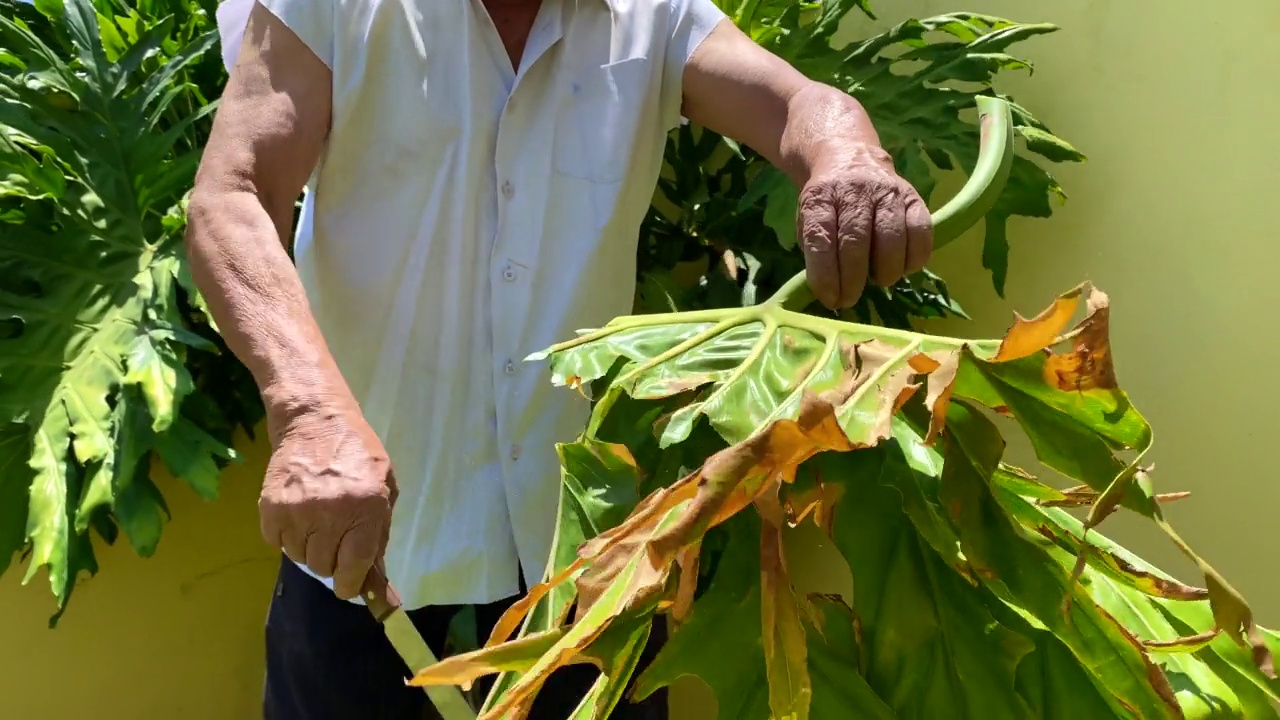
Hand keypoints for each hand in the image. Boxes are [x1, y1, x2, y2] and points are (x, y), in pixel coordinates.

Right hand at [259, 395, 397, 599]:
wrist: (314, 419)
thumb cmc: (358, 453)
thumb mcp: (385, 488)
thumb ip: (380, 534)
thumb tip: (376, 580)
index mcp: (366, 507)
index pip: (354, 565)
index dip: (351, 583)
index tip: (349, 585)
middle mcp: (331, 512)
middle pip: (323, 566)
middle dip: (331, 561)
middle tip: (335, 538)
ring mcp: (297, 510)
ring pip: (299, 558)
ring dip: (309, 548)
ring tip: (317, 521)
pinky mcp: (270, 507)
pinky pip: (277, 543)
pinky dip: (287, 536)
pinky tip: (299, 514)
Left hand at [797, 145, 931, 309]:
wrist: (851, 158)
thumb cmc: (828, 202)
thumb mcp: (807, 219)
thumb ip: (815, 250)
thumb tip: (828, 290)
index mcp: (821, 196)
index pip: (821, 237)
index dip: (825, 274)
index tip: (829, 299)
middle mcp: (855, 191)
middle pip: (856, 241)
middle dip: (853, 279)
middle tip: (849, 300)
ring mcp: (887, 191)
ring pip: (891, 238)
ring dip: (885, 270)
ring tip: (878, 280)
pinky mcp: (913, 195)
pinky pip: (921, 231)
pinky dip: (914, 257)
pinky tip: (903, 268)